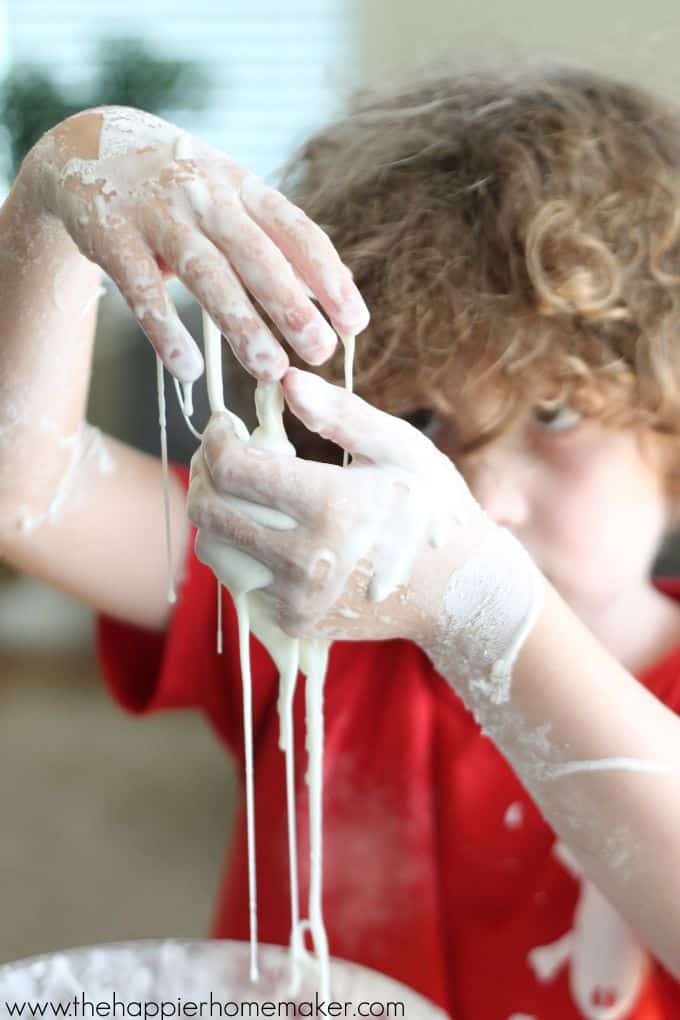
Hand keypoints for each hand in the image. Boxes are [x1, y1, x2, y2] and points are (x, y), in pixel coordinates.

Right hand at [19, 107, 368, 382]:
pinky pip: (143, 290)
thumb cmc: (181, 190)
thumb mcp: (230, 198)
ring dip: (240, 324)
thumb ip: (275, 243)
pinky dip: (166, 331)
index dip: (329, 278)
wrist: (88, 146)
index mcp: (244, 188)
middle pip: (256, 254)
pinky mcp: (112, 236)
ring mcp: (158, 214)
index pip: (297, 231)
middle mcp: (206, 195)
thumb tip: (331, 298)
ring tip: (269, 369)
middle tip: (319, 353)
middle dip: (291, 305)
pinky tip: (188, 369)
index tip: (355, 324)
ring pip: (206, 273)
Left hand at [187, 367, 492, 645]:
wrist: (460, 592)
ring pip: (215, 549)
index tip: (225, 424)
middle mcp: (307, 561)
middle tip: (225, 453)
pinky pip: (240, 581)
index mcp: (331, 507)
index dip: (216, 439)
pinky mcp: (295, 623)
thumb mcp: (401, 448)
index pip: (232, 469)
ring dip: (218, 514)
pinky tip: (269, 529)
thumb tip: (285, 381)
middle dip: (205, 472)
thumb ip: (341, 412)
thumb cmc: (433, 508)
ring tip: (245, 491)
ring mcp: (298, 599)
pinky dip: (242, 550)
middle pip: (209, 511)